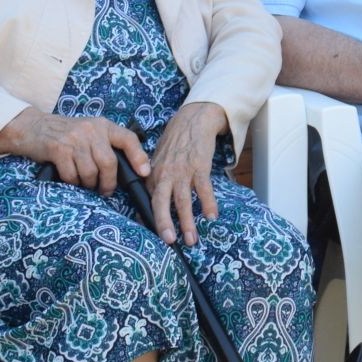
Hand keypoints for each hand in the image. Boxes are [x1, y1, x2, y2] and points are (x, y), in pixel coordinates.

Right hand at [0, 107, 149, 195]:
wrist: (32, 127)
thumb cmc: (65, 134)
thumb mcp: (89, 131)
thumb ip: (106, 144)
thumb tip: (129, 169)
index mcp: (103, 125)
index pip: (128, 139)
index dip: (139, 157)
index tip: (144, 173)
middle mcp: (91, 129)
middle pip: (109, 163)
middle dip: (109, 182)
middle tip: (105, 191)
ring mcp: (74, 138)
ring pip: (90, 172)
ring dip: (88, 184)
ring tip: (85, 184)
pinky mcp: (58, 149)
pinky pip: (72, 175)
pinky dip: (72, 182)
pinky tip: (70, 179)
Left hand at [148, 102, 227, 246]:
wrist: (192, 120)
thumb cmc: (175, 143)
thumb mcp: (158, 160)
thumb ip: (156, 181)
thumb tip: (151, 205)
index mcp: (154, 175)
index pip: (149, 201)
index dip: (151, 220)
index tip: (156, 237)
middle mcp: (165, 175)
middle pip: (162, 202)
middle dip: (164, 223)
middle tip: (169, 241)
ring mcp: (183, 171)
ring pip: (183, 200)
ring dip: (187, 221)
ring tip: (191, 239)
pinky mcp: (200, 166)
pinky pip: (204, 189)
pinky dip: (208, 203)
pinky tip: (211, 216)